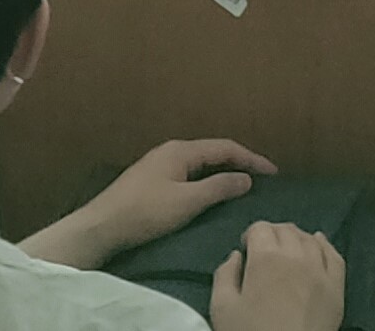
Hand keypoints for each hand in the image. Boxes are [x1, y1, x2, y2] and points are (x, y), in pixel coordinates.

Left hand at [30, 135, 269, 265]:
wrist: (101, 227)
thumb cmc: (145, 212)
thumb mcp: (187, 202)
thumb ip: (218, 188)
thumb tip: (245, 178)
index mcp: (181, 150)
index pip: (225, 147)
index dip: (251, 159)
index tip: (273, 172)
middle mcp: (170, 152)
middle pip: (212, 152)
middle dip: (238, 163)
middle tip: (261, 178)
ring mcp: (158, 166)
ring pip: (198, 165)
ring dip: (221, 173)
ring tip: (240, 186)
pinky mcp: (150, 182)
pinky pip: (187, 175)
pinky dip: (205, 181)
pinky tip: (208, 194)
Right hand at [209, 225, 342, 330]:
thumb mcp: (222, 308)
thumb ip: (224, 275)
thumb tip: (236, 256)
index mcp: (266, 257)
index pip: (260, 228)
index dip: (251, 236)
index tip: (246, 250)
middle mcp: (296, 255)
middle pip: (286, 230)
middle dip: (273, 235)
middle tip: (265, 251)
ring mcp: (320, 270)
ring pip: (310, 239)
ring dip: (296, 239)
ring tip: (287, 251)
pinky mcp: (336, 286)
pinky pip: (334, 255)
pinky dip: (324, 245)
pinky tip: (319, 243)